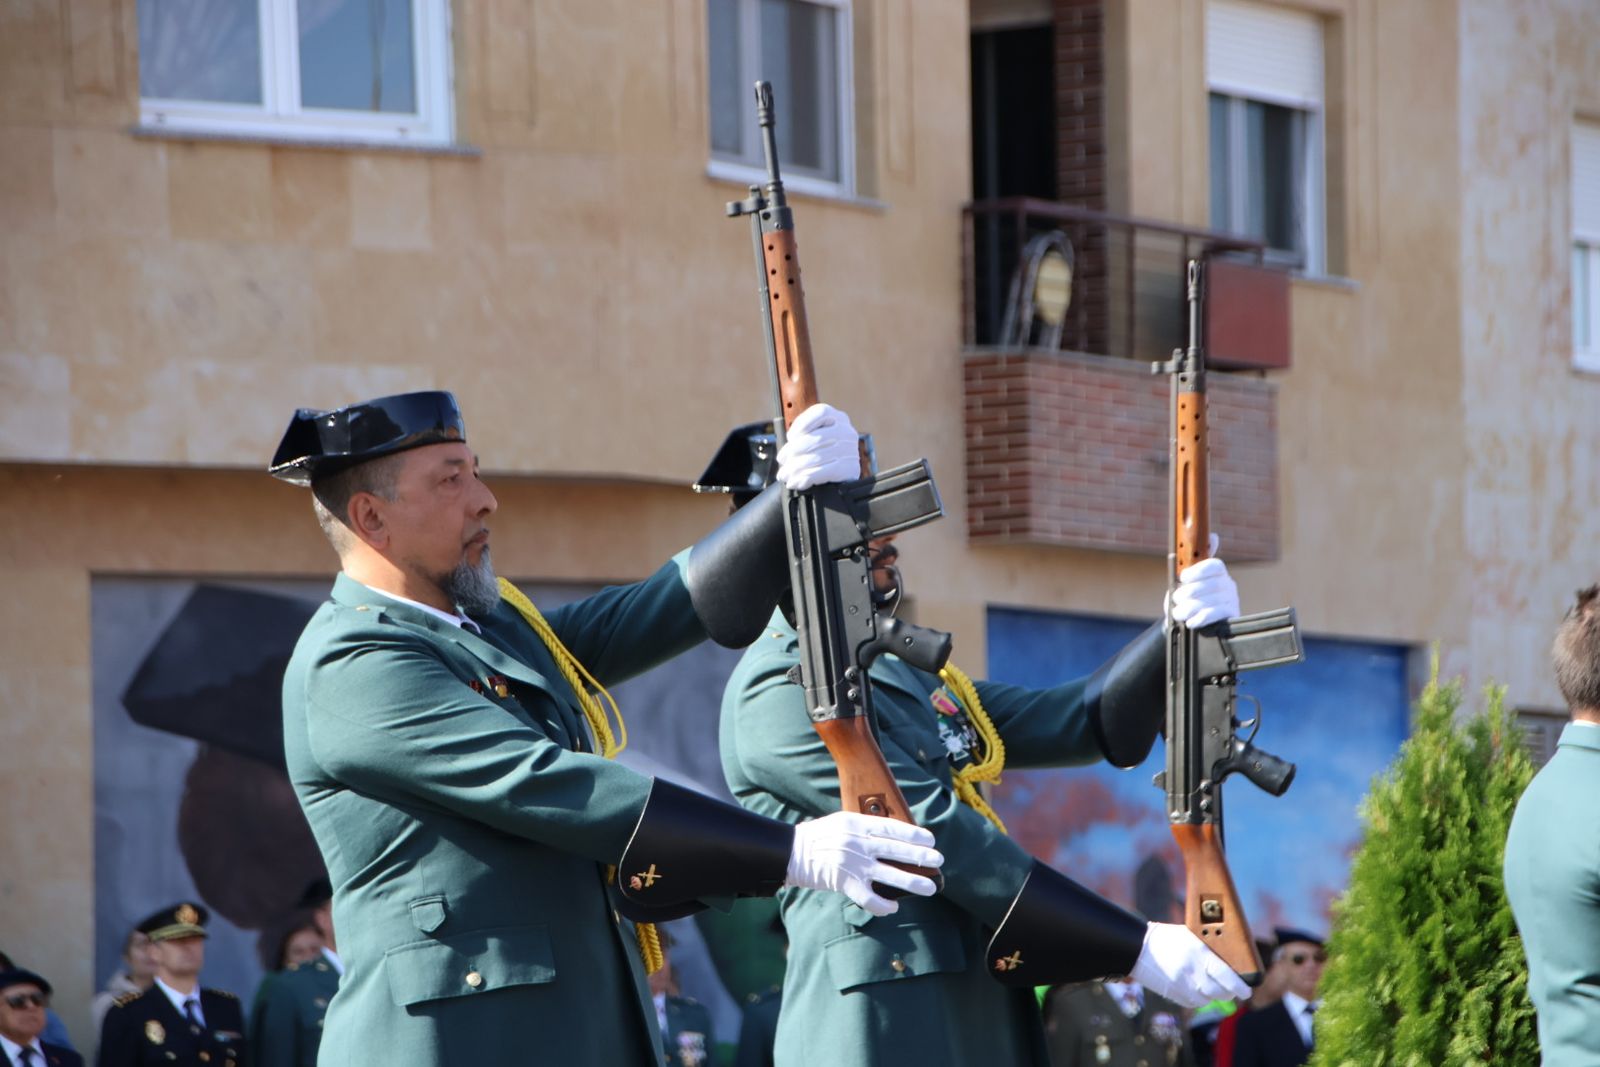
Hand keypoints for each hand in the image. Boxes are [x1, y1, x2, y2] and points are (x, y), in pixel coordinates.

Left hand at [775, 404, 860, 489]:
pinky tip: (796, 482)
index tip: (790, 437)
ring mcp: (849, 450)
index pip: (821, 413)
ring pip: (816, 458)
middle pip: (816, 438)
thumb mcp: (817, 436)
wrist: (845, 475)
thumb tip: (784, 455)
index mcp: (838, 418)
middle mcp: (846, 431)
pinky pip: (821, 473)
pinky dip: (804, 479)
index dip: (802, 423)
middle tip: (781, 460)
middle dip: (793, 450)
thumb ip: (803, 436)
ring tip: (784, 475)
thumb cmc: (826, 452)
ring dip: (795, 468)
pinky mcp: (849, 469)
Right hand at [785, 811, 942, 915]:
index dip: (914, 834)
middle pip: (896, 850)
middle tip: (939, 860)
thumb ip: (865, 828)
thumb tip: (893, 838)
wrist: (791, 852)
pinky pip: (870, 898)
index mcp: (857, 824)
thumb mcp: (842, 822)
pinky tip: (893, 907)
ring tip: (930, 888)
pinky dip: (884, 905)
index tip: (930, 839)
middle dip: (921, 856)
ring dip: (913, 882)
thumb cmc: (819, 837)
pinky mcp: (845, 883)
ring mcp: (852, 864)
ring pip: (890, 875)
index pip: (892, 827)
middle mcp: (858, 843)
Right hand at [1130, 923, 1252, 1006]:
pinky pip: (1193, 1003)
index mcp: (1199, 954)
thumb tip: (1229, 962)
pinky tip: (1198, 989)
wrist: (1137, 948)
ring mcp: (1181, 985)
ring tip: (1215, 989)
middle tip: (1234, 990)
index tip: (1247, 991)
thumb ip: (1207, 949)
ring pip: (1207, 1000)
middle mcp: (1192, 972)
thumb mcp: (1189, 935)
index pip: (1227, 977)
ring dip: (1214, 996)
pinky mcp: (1173, 994)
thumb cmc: (1166, 937)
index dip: (1240, 987)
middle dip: (1229, 993)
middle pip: (1220, 992)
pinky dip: (1199, 999)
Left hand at [1167, 533, 1238, 628]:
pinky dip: (1200, 618)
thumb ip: (1192, 561)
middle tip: (1176, 598)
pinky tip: (1191, 621)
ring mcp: (1232, 600)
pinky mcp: (1231, 616)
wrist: (1187, 621)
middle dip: (1190, 592)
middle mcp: (1228, 584)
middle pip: (1212, 584)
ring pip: (1212, 601)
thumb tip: (1214, 536)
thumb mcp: (1185, 580)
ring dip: (1190, 608)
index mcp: (1217, 572)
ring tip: (1178, 613)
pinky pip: (1216, 614)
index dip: (1199, 570)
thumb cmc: (1186, 597)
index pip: (1215, 566)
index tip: (1182, 577)